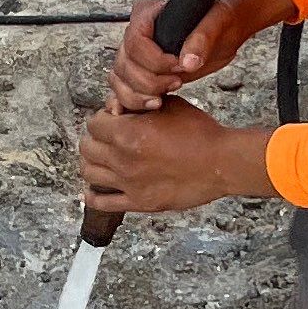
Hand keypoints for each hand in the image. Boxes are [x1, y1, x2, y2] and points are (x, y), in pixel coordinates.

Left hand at [78, 98, 278, 217]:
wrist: (221, 162)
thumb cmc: (200, 133)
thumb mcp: (169, 105)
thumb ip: (141, 105)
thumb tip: (121, 108)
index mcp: (128, 133)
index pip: (93, 123)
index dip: (101, 118)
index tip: (111, 120)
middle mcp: (123, 159)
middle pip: (86, 147)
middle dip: (94, 139)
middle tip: (105, 138)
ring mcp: (129, 183)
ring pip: (89, 173)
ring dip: (91, 163)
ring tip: (101, 160)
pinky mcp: (138, 202)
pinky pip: (102, 203)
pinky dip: (93, 195)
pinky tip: (94, 190)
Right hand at [105, 0, 295, 112]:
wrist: (223, 34)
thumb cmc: (219, 21)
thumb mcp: (216, 23)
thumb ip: (201, 39)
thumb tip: (188, 62)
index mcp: (148, 14)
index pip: (134, 41)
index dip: (154, 60)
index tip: (179, 66)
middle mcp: (136, 33)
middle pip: (124, 64)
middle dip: (148, 81)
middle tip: (177, 82)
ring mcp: (136, 54)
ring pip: (119, 79)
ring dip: (137, 95)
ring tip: (161, 100)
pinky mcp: (141, 72)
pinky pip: (121, 88)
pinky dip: (126, 101)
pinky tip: (134, 109)